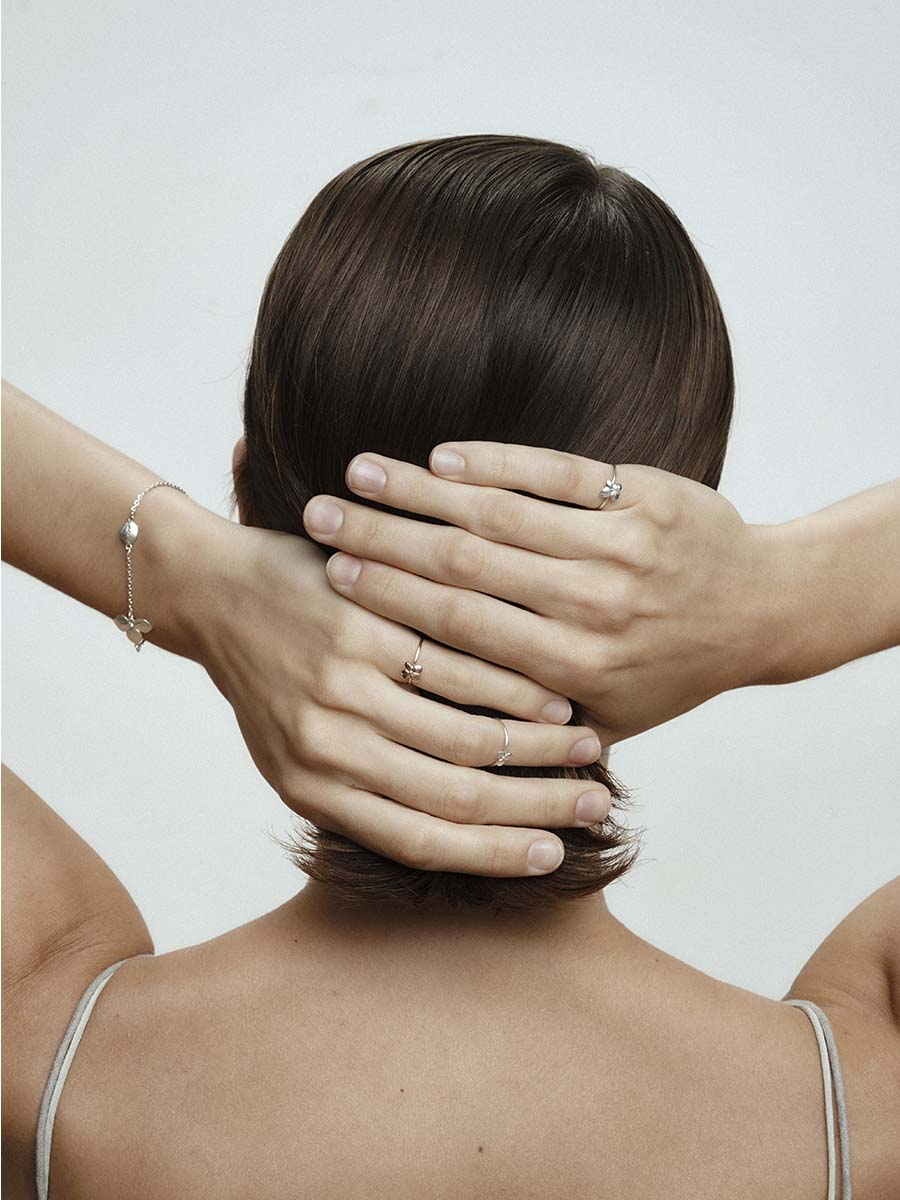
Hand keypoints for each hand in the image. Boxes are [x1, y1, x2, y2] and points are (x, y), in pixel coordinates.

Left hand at [190, 514, 610, 876]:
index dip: (495, 855)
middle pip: (455, 794)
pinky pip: (456, 666)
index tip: (554, 857)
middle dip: (537, 808)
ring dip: (537, 747)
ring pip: (465, 733)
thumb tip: (461, 827)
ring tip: (586, 745)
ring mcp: (345, 689)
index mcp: (314, 793)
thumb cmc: (269, 681)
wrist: (215, 595)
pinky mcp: (361, 630)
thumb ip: (365, 793)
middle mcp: (328, 750)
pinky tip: (551, 692)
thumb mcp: (296, 755)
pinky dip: (512, 686)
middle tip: (595, 806)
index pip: (420, 841)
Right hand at [303, 443, 776, 743]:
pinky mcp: (643, 494)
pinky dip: (497, 460)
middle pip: (465, 566)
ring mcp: (621, 547)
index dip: (389, 596)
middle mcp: (595, 609)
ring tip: (360, 472)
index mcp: (576, 670)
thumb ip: (523, 726)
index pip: (460, 629)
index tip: (332, 573)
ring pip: (501, 513)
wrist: (761, 609)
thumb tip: (425, 733)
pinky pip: (557, 471)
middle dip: (384, 535)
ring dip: (422, 490)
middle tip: (321, 512)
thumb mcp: (602, 718)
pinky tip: (442, 453)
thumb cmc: (667, 670)